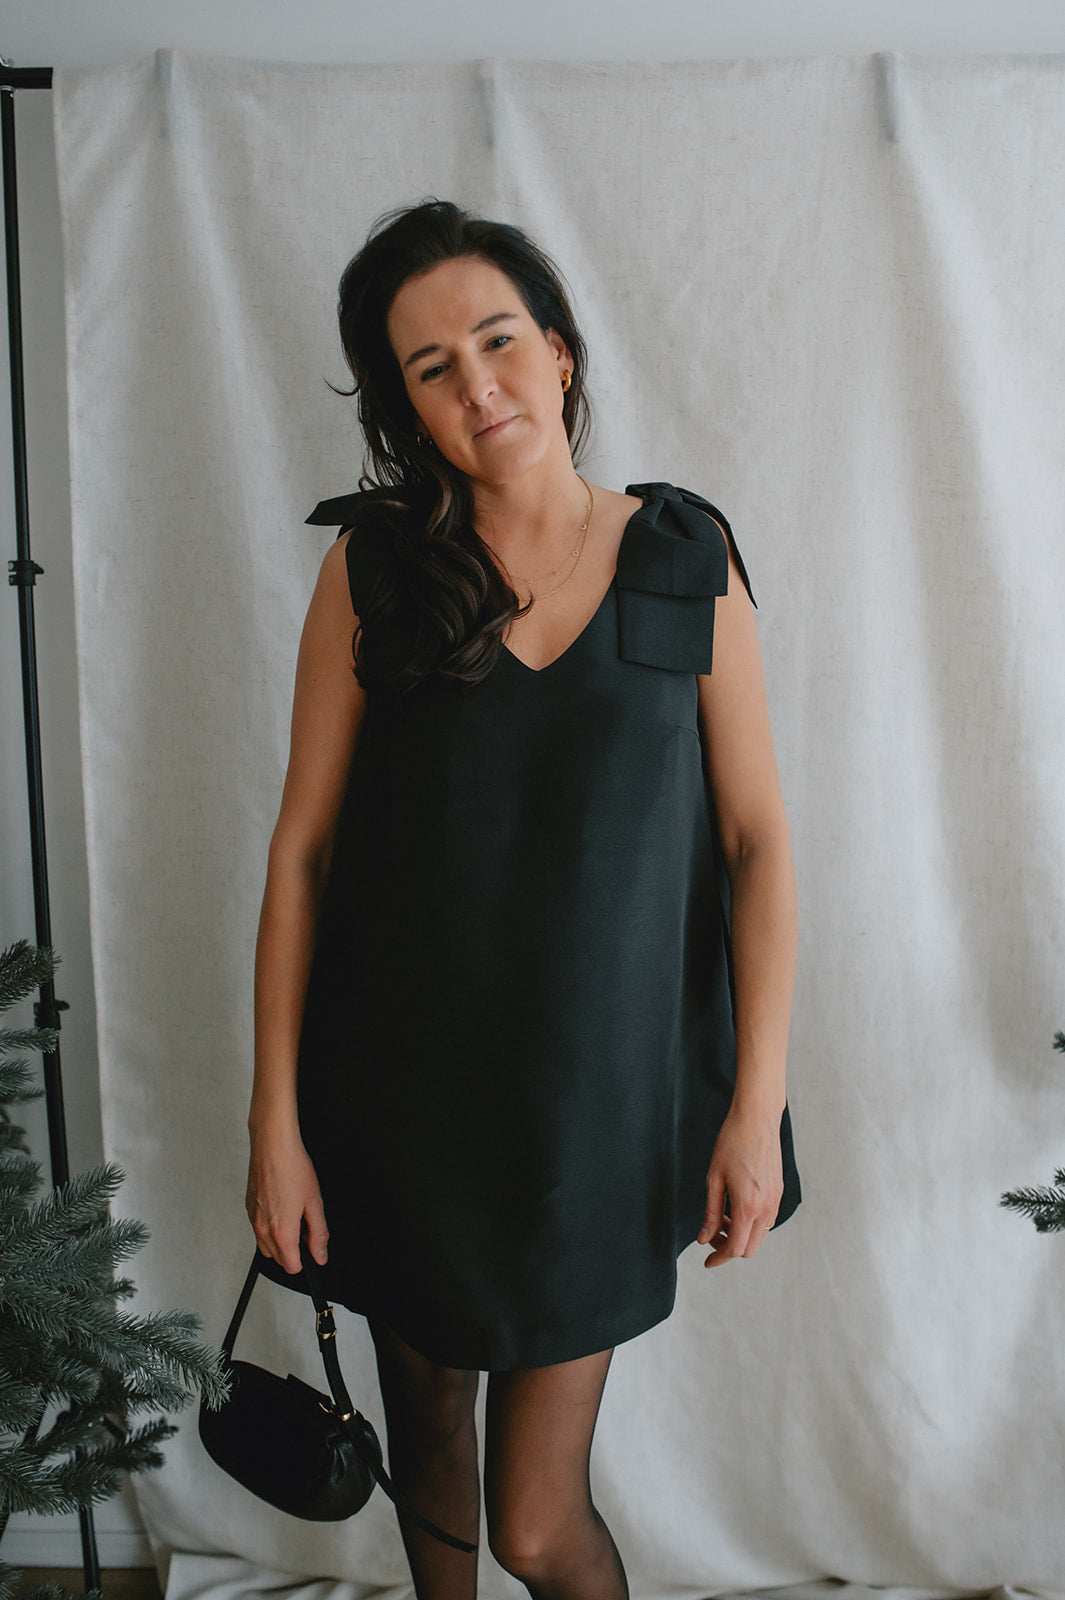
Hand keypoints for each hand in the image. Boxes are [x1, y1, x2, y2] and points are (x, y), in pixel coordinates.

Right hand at [246, 1121, 328, 1274]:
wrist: (272, 1146)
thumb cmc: (292, 1168)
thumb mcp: (315, 1203)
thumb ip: (319, 1234)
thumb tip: (320, 1255)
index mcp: (282, 1232)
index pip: (292, 1267)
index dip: (306, 1261)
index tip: (313, 1248)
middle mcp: (263, 1230)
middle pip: (278, 1259)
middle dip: (293, 1251)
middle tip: (306, 1226)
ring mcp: (253, 1220)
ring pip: (266, 1246)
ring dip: (280, 1241)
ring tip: (293, 1215)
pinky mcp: (248, 1208)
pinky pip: (258, 1229)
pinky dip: (269, 1227)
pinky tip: (281, 1206)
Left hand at [697, 1104, 782, 1267]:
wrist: (757, 1119)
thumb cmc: (732, 1143)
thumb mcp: (714, 1178)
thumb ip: (710, 1212)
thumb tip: (704, 1239)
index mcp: (748, 1206)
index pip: (735, 1248)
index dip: (719, 1259)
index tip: (707, 1262)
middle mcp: (766, 1208)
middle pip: (749, 1249)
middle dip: (728, 1248)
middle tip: (710, 1234)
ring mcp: (776, 1201)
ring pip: (759, 1236)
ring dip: (740, 1235)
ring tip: (721, 1216)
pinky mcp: (779, 1193)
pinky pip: (766, 1221)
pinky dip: (751, 1224)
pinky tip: (735, 1207)